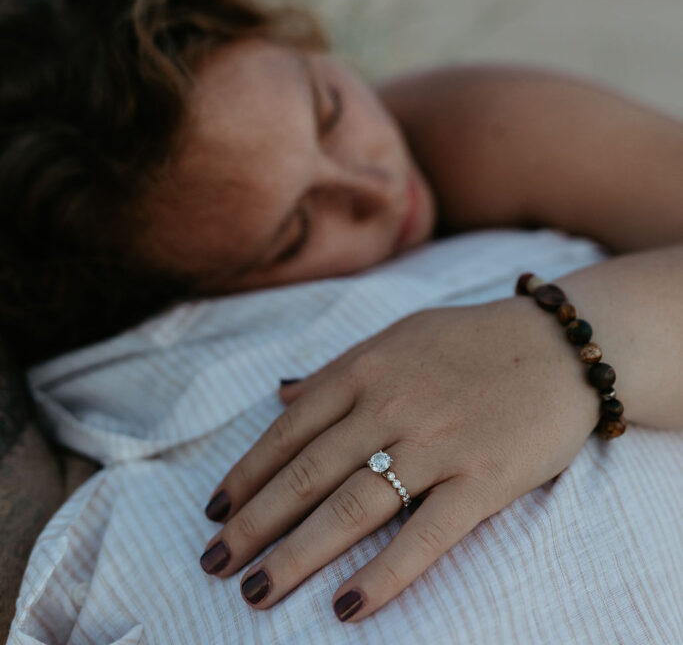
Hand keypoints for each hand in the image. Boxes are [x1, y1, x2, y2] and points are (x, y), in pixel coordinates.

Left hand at [199, 296, 598, 621]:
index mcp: (367, 368)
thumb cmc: (472, 340)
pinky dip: (384, 575)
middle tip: (214, 563)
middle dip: (255, 523)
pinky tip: (345, 606)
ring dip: (297, 554)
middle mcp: (392, 405)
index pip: (290, 430)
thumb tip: (280, 392)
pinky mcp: (482, 480)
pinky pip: (425, 536)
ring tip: (256, 592)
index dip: (247, 474)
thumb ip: (339, 366)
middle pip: (309, 474)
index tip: (214, 511)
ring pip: (352, 507)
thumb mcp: (399, 335)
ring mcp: (437, 444)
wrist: (561, 345)